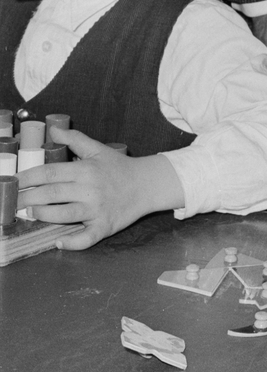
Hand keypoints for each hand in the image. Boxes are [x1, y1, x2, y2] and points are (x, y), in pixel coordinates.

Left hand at [18, 128, 183, 249]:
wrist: (147, 184)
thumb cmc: (120, 167)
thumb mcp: (99, 150)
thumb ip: (75, 139)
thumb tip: (54, 129)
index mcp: (87, 169)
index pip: (51, 172)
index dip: (29, 177)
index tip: (14, 181)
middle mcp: (90, 189)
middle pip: (52, 194)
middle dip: (28, 198)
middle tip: (14, 201)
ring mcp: (97, 209)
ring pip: (63, 215)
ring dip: (43, 215)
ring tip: (31, 212)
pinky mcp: (105, 226)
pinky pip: (86, 238)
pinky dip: (71, 242)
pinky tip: (58, 241)